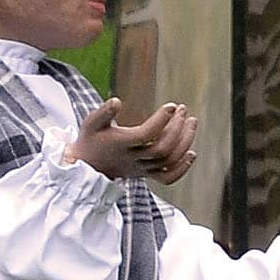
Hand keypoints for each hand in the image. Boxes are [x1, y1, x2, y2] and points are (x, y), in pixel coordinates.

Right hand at [67, 96, 196, 184]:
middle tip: (183, 110)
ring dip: (185, 142)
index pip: (145, 134)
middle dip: (177, 128)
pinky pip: (167, 178)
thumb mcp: (91, 123)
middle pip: (162, 148)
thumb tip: (117, 101)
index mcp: (120, 144)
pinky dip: (182, 168)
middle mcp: (133, 159)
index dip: (161, 120)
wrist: (88, 167)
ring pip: (168, 161)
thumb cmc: (91, 140)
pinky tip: (191, 153)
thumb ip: (103, 112)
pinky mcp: (146, 175)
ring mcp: (141, 169)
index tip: (172, 106)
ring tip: (191, 122)